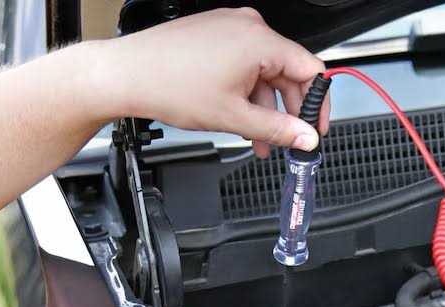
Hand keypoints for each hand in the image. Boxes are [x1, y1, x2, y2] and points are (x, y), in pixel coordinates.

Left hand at [98, 8, 330, 157]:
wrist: (128, 76)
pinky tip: (242, 121)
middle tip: (287, 141)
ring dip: (265, 110)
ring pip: (264, 75)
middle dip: (287, 112)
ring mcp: (230, 31)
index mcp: (259, 40)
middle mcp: (248, 28)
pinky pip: (245, 69)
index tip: (315, 127)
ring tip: (258, 140)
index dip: (317, 104)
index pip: (310, 69)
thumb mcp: (235, 117)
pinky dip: (248, 96)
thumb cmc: (170, 85)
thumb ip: (278, 129)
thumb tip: (305, 137)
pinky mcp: (216, 39)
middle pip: (287, 73)